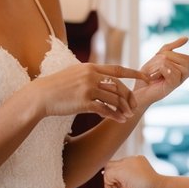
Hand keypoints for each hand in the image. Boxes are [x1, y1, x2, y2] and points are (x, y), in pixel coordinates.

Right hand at [33, 63, 148, 123]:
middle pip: (119, 85)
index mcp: (91, 67)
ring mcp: (88, 88)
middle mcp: (91, 75)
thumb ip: (91, 73)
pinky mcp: (83, 102)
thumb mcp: (75, 73)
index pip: (118, 69)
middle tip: (135, 106)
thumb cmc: (57, 86)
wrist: (41, 95)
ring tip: (128, 116)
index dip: (135, 73)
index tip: (147, 77)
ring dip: (124, 109)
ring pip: (114, 98)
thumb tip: (105, 77)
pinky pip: (105, 109)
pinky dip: (115, 116)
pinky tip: (120, 120)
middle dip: (130, 97)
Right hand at [104, 155, 166, 187]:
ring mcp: (141, 183)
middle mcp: (135, 171)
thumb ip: (109, 173)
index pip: (110, 169)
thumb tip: (107, 179)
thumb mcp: (121, 171)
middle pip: (118, 185)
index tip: (115, 185)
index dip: (110, 180)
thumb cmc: (143, 181)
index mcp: (129, 162)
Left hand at [135, 37, 188, 107]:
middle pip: (178, 58)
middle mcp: (185, 75)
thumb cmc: (148, 76)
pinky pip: (169, 71)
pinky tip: (153, 77)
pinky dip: (158, 71)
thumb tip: (187, 38)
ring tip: (153, 75)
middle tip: (155, 69)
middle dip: (162, 59)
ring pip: (171, 63)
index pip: (183, 55)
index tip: (158, 63)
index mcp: (184, 67)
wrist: (138, 92)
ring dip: (156, 66)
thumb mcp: (158, 57)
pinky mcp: (172, 86)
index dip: (167, 55)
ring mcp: (180, 81)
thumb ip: (171, 48)